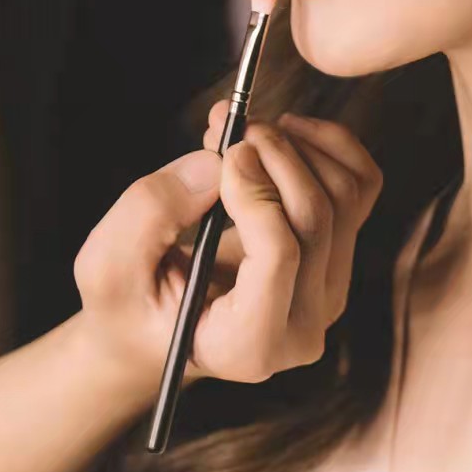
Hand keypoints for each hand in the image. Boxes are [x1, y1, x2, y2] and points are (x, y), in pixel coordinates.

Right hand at [71, 104, 381, 409]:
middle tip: (231, 124)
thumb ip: (151, 214)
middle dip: (275, 155)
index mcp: (247, 346)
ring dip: (297, 144)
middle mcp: (302, 328)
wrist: (155, 326)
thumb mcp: (109, 266)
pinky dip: (330, 147)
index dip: (257, 192)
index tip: (224, 150)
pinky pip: (361, 187)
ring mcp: (327, 295)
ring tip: (242, 128)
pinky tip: (286, 133)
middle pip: (318, 221)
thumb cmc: (128, 303)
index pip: (279, 258)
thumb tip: (219, 162)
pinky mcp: (337, 260)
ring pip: (344, 197)